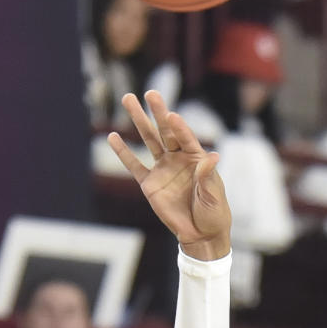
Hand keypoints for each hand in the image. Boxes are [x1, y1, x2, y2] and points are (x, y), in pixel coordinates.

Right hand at [109, 91, 230, 258]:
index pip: (186, 138)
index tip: (171, 115)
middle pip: (166, 131)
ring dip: (139, 121)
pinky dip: (124, 153)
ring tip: (128, 99)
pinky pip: (134, 166)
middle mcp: (178, 158)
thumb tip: (212, 157)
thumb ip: (208, 176)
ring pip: (149, 141)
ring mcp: (163, 169)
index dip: (179, 127)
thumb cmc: (213, 212)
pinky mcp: (150, 184)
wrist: (201, 234)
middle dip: (158, 112)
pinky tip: (113, 137)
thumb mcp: (213, 194)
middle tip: (150, 93)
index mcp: (197, 158)